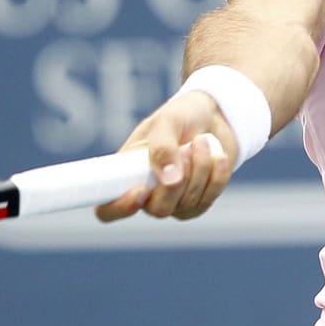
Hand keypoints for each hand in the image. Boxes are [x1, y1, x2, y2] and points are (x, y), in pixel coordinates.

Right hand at [95, 92, 235, 222]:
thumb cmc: (183, 115)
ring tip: (202, 141)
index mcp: (126, 173)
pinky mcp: (198, 202)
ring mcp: (174, 201)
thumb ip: (162, 148)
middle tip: (188, 148)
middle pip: (158, 210)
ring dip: (200, 169)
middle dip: (179, 180)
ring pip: (186, 204)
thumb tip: (169, 181)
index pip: (107, 208)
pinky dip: (216, 177)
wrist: (215, 115)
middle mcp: (147, 192)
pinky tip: (217, 156)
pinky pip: (207, 201)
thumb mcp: (168, 121)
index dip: (119, 208)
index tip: (140, 190)